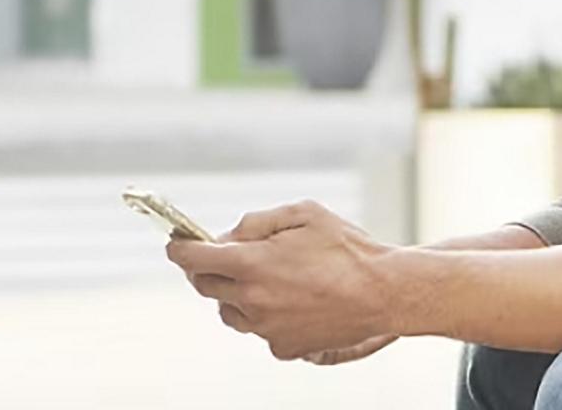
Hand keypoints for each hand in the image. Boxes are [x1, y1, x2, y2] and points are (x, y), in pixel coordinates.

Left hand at [166, 200, 398, 360]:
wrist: (384, 292)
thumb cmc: (348, 250)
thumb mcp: (304, 214)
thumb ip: (259, 221)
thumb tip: (230, 235)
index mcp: (252, 263)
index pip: (194, 258)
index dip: (180, 249)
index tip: (177, 244)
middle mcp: (252, 299)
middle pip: (205, 286)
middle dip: (207, 269)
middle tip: (222, 256)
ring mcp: (266, 327)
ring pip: (229, 312)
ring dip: (235, 294)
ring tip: (265, 279)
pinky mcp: (283, 346)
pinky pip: (259, 330)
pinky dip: (265, 316)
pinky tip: (291, 301)